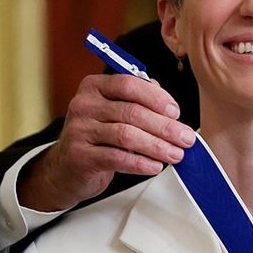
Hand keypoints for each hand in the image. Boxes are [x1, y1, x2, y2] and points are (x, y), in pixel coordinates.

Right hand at [18, 73, 195, 211]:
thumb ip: (138, 102)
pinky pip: (116, 158)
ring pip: (126, 135)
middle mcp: (83, 105)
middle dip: (165, 126)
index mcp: (94, 87)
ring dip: (157, 146)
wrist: (66, 168)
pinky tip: (156, 166)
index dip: (156, 98)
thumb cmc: (98, 137)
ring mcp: (79, 130)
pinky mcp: (79, 156)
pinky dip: (140, 163)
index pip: (129, 85)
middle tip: (186, 138)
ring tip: (176, 155)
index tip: (177, 113)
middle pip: (132, 112)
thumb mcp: (113, 113)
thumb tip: (170, 105)